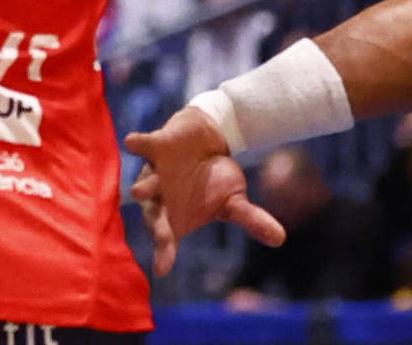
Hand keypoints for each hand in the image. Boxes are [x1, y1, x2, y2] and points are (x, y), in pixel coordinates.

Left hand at [125, 108, 286, 275]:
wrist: (211, 141)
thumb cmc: (216, 178)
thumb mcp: (235, 199)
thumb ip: (251, 220)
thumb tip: (281, 238)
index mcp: (176, 218)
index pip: (168, 241)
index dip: (165, 255)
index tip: (162, 271)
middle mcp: (160, 199)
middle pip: (155, 217)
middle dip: (156, 225)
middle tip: (161, 234)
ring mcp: (156, 174)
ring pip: (147, 184)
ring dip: (145, 188)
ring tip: (140, 192)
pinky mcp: (157, 148)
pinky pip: (144, 147)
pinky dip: (138, 144)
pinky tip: (130, 142)